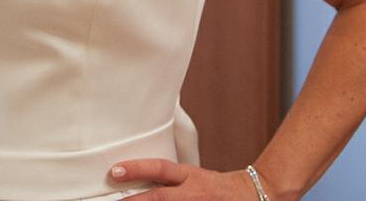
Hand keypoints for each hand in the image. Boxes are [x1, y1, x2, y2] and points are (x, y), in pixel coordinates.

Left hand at [111, 159, 263, 198]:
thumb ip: (168, 179)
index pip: (159, 169)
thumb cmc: (216, 188)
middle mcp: (192, 193)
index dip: (136, 168)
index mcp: (190, 176)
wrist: (252, 195)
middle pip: (160, 197)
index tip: (114, 171)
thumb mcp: (192, 176)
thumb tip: (136, 180)